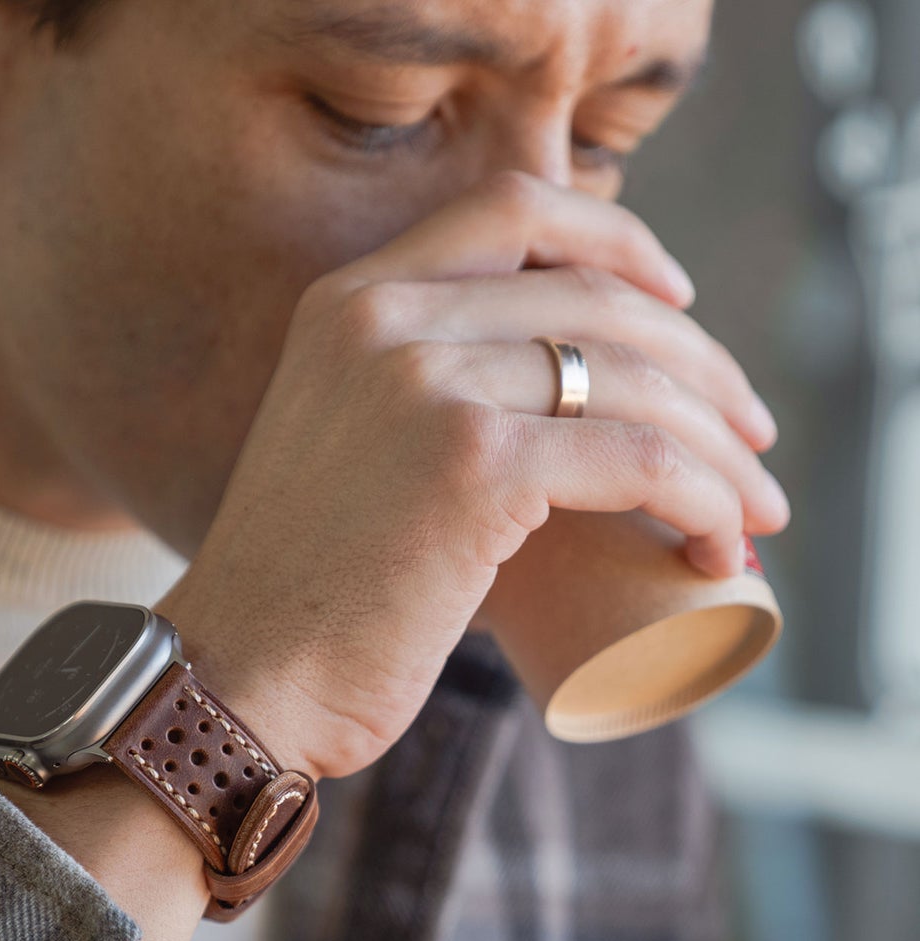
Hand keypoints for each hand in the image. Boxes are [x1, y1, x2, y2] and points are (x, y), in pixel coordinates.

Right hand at [157, 170, 790, 782]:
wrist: (236, 679)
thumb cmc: (300, 596)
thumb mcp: (342, 450)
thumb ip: (411, 402)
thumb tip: (547, 421)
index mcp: (348, 302)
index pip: (517, 210)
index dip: (619, 239)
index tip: (677, 302)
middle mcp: (384, 319)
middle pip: (599, 296)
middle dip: (703, 366)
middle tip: (749, 439)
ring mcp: (426, 384)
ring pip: (633, 377)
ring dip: (723, 442)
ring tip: (754, 511)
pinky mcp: (472, 466)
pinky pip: (636, 458)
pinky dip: (704, 497)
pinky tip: (720, 543)